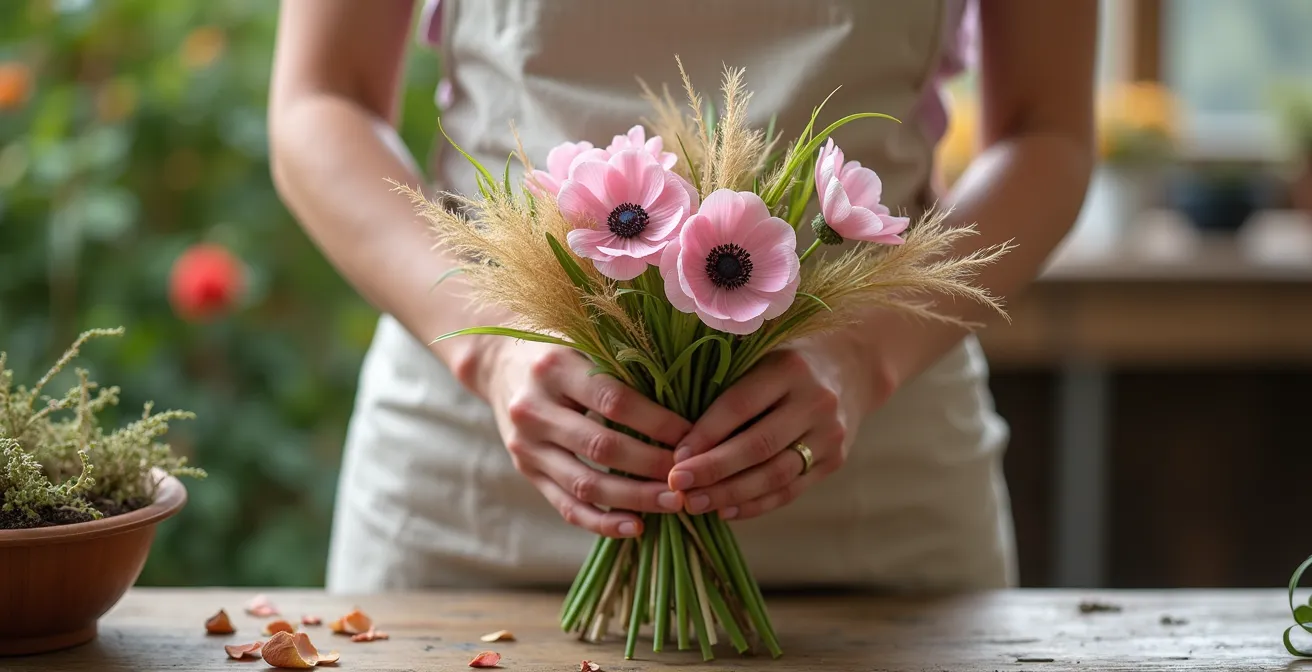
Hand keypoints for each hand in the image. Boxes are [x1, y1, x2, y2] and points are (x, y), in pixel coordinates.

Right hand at [480, 340, 691, 537]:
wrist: (497, 362)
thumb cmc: (559, 346)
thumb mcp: (583, 339)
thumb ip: (623, 363)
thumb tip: (686, 396)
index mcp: (554, 368)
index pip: (614, 402)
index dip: (657, 423)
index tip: (691, 436)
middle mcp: (534, 410)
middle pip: (602, 447)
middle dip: (652, 466)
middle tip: (690, 476)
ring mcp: (526, 446)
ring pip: (586, 484)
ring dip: (635, 498)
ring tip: (674, 503)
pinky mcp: (527, 471)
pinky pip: (566, 505)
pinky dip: (602, 522)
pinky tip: (636, 528)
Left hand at [666, 339, 888, 520]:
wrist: (852, 367)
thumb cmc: (785, 361)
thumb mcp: (761, 354)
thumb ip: (726, 383)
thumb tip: (676, 432)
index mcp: (789, 368)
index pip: (740, 405)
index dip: (705, 433)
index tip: (675, 456)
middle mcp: (815, 401)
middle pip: (758, 445)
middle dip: (713, 470)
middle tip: (677, 485)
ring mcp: (829, 434)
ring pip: (775, 475)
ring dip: (730, 493)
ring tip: (694, 503)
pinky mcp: (835, 460)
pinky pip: (790, 490)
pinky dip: (755, 504)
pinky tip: (724, 510)